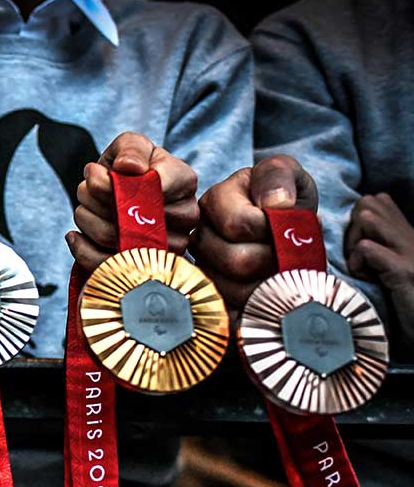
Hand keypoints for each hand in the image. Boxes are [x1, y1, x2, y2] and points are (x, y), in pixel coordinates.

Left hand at [66, 131, 198, 271]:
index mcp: (184, 182)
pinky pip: (105, 266)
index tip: (94, 175)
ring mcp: (168, 247)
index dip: (113, 184)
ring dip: (87, 221)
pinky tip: (76, 235)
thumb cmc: (128, 169)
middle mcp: (185, 217)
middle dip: (95, 201)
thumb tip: (128, 167)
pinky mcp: (144, 270)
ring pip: (114, 240)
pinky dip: (82, 250)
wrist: (122, 197)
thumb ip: (131, 149)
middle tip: (86, 191)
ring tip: (85, 208)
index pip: (151, 186)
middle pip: (130, 216)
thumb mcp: (130, 146)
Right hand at [191, 155, 317, 307]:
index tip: (286, 224)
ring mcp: (202, 269)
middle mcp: (200, 237)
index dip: (271, 229)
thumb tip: (276, 204)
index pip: (240, 224)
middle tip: (287, 253)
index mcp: (214, 202)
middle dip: (273, 260)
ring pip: (234, 290)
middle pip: (237, 261)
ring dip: (267, 284)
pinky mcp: (210, 298)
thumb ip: (278, 176)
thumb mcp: (287, 174)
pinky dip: (256, 307)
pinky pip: (230, 312)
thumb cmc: (285, 200)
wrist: (286, 230)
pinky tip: (269, 293)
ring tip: (279, 271)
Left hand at [346, 193, 413, 340]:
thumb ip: (377, 252)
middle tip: (355, 258)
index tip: (356, 250)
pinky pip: (367, 248)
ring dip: (353, 241)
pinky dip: (357, 263)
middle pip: (368, 203)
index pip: (377, 201)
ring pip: (367, 217)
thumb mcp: (390, 271)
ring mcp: (409, 252)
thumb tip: (350, 243)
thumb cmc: (406, 305)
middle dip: (351, 227)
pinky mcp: (404, 271)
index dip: (356, 221)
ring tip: (360, 267)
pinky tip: (365, 280)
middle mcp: (410, 237)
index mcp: (407, 236)